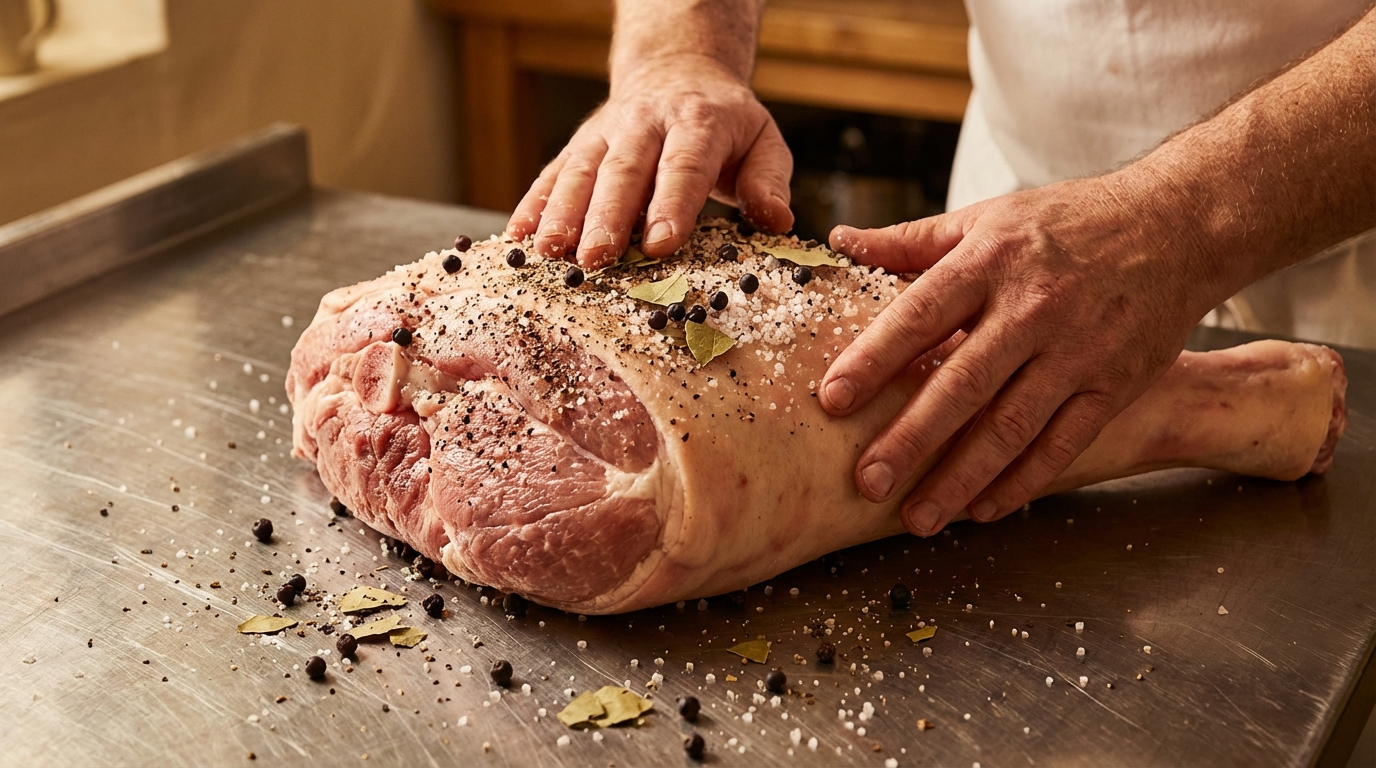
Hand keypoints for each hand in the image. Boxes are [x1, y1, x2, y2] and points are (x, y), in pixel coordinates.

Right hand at [506, 54, 793, 269]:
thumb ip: (769, 181)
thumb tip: (777, 220)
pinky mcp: (579, 146)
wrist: (678, 72)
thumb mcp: (762, 141)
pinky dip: (532, 205)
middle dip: (606, 216)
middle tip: (595, 259)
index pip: (684, 165)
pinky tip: (517, 238)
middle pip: (623, 170)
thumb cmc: (725, 124)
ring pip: (580, 171)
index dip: (671, 205)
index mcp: (698, 122)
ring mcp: (606, 133)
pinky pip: (552, 173)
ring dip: (561, 213)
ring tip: (549, 252)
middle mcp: (645, 123)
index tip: (660, 245)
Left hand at [820, 174, 1221, 535]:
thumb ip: (911, 240)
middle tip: (867, 482)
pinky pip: (1063, 442)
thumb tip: (841, 242)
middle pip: (961, 383)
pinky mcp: (1114, 383)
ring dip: (962, 477)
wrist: (1175, 224)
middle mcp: (1032, 308)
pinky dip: (1023, 480)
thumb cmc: (1067, 222)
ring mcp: (1077, 350)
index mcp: (989, 262)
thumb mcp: (986, 218)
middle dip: (911, 439)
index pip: (918, 315)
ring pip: (1011, 425)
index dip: (873, 359)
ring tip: (919, 517)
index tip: (832, 400)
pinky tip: (985, 508)